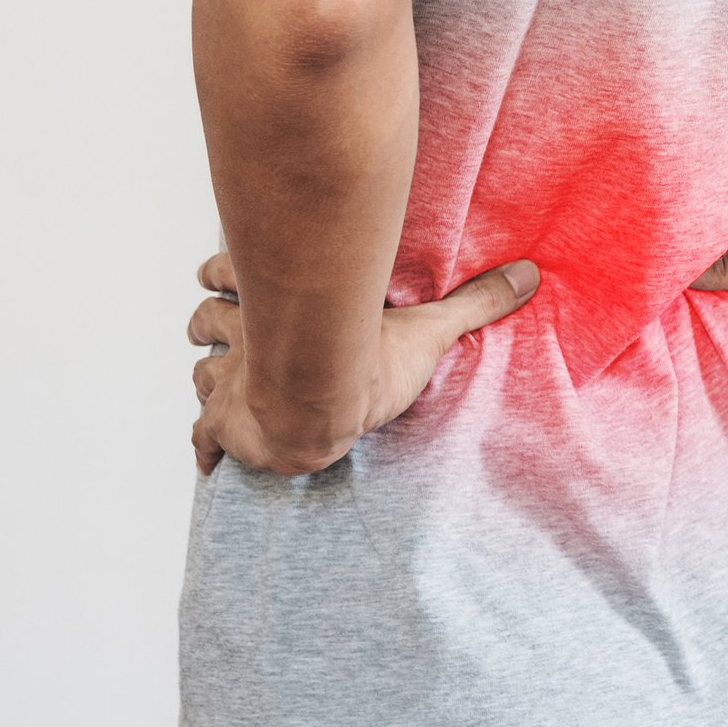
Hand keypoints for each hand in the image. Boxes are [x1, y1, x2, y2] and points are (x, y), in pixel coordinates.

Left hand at [186, 251, 539, 474]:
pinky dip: (204, 445)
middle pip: (206, 318)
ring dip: (206, 373)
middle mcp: (245, 338)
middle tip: (217, 323)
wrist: (317, 411)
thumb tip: (529, 275)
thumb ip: (472, 303)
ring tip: (217, 377)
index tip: (224, 271)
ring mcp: (229, 382)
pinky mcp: (223, 425)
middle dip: (209, 320)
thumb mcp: (426, 328)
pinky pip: (202, 435)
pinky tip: (208, 457)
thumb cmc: (363, 365)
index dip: (224, 269)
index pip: (231, 272)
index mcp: (280, 307)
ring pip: (199, 370)